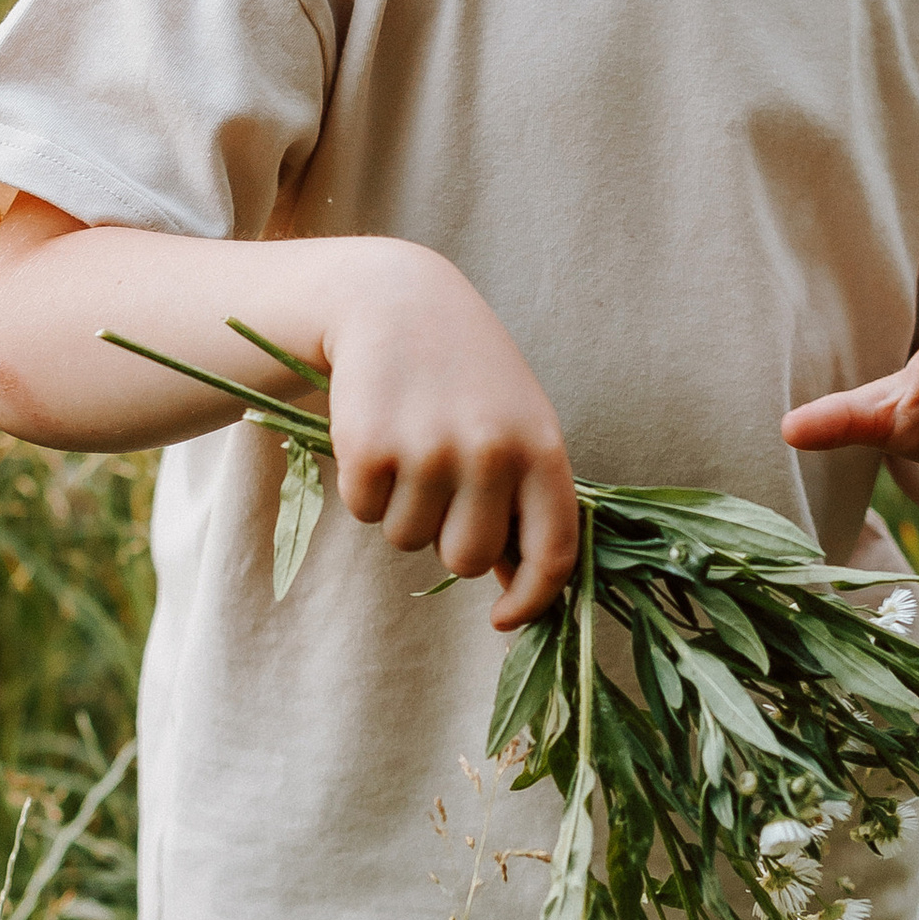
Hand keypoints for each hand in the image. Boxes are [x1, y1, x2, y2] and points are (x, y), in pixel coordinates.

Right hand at [317, 243, 581, 628]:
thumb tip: (521, 594)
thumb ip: (525, 503)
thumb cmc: (468, 377)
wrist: (397, 300)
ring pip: (408, 540)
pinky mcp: (369, 447)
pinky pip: (364, 511)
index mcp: (542, 449)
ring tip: (410, 444)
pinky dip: (365, 488)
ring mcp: (429, 451)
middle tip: (441, 484)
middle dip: (447, 539)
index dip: (532, 601)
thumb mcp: (515, 426)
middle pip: (466, 560)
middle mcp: (491, 453)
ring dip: (403, 508)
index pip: (554, 554)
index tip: (504, 619)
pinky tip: (377, 435)